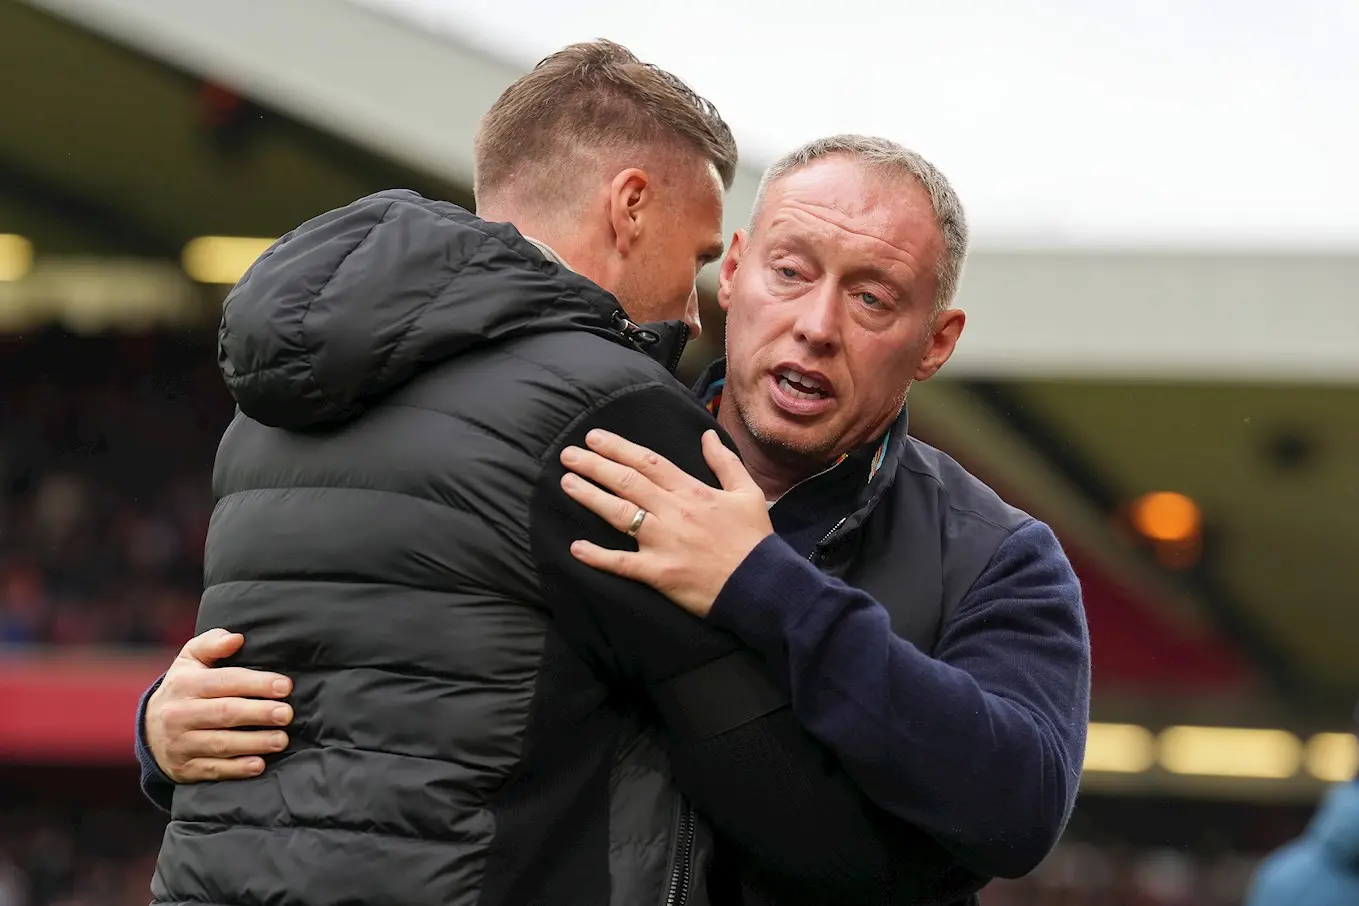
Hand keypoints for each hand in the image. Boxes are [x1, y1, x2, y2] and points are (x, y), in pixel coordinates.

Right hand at [145, 628, 293, 781]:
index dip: (257, 683)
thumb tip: (236, 638)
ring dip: (254, 743)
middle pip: (225, 713)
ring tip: (282, 739)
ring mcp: (179, 744)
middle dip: (259, 713)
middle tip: (287, 714)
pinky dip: (237, 769)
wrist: (149, 731)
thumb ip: (212, 644)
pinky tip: (260, 765)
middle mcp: (178, 714)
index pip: (225, 681)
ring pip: (221, 744)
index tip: (286, 686)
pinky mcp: (184, 769)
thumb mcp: (190, 660)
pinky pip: (213, 770)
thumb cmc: (184, 688)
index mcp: (184, 684)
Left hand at [560, 429, 773, 616]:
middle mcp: (673, 512)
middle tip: (568, 455)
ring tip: (567, 483)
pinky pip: (622, 563)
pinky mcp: (659, 573)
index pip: (648, 463)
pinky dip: (597, 556)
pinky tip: (575, 547)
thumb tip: (706, 436)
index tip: (595, 437)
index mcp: (692, 492)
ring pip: (620, 514)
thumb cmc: (754, 540)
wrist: (762, 585)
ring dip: (590, 497)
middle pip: (627, 482)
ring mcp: (663, 543)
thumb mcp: (747, 493)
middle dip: (595, 465)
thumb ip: (724, 463)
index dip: (619, 448)